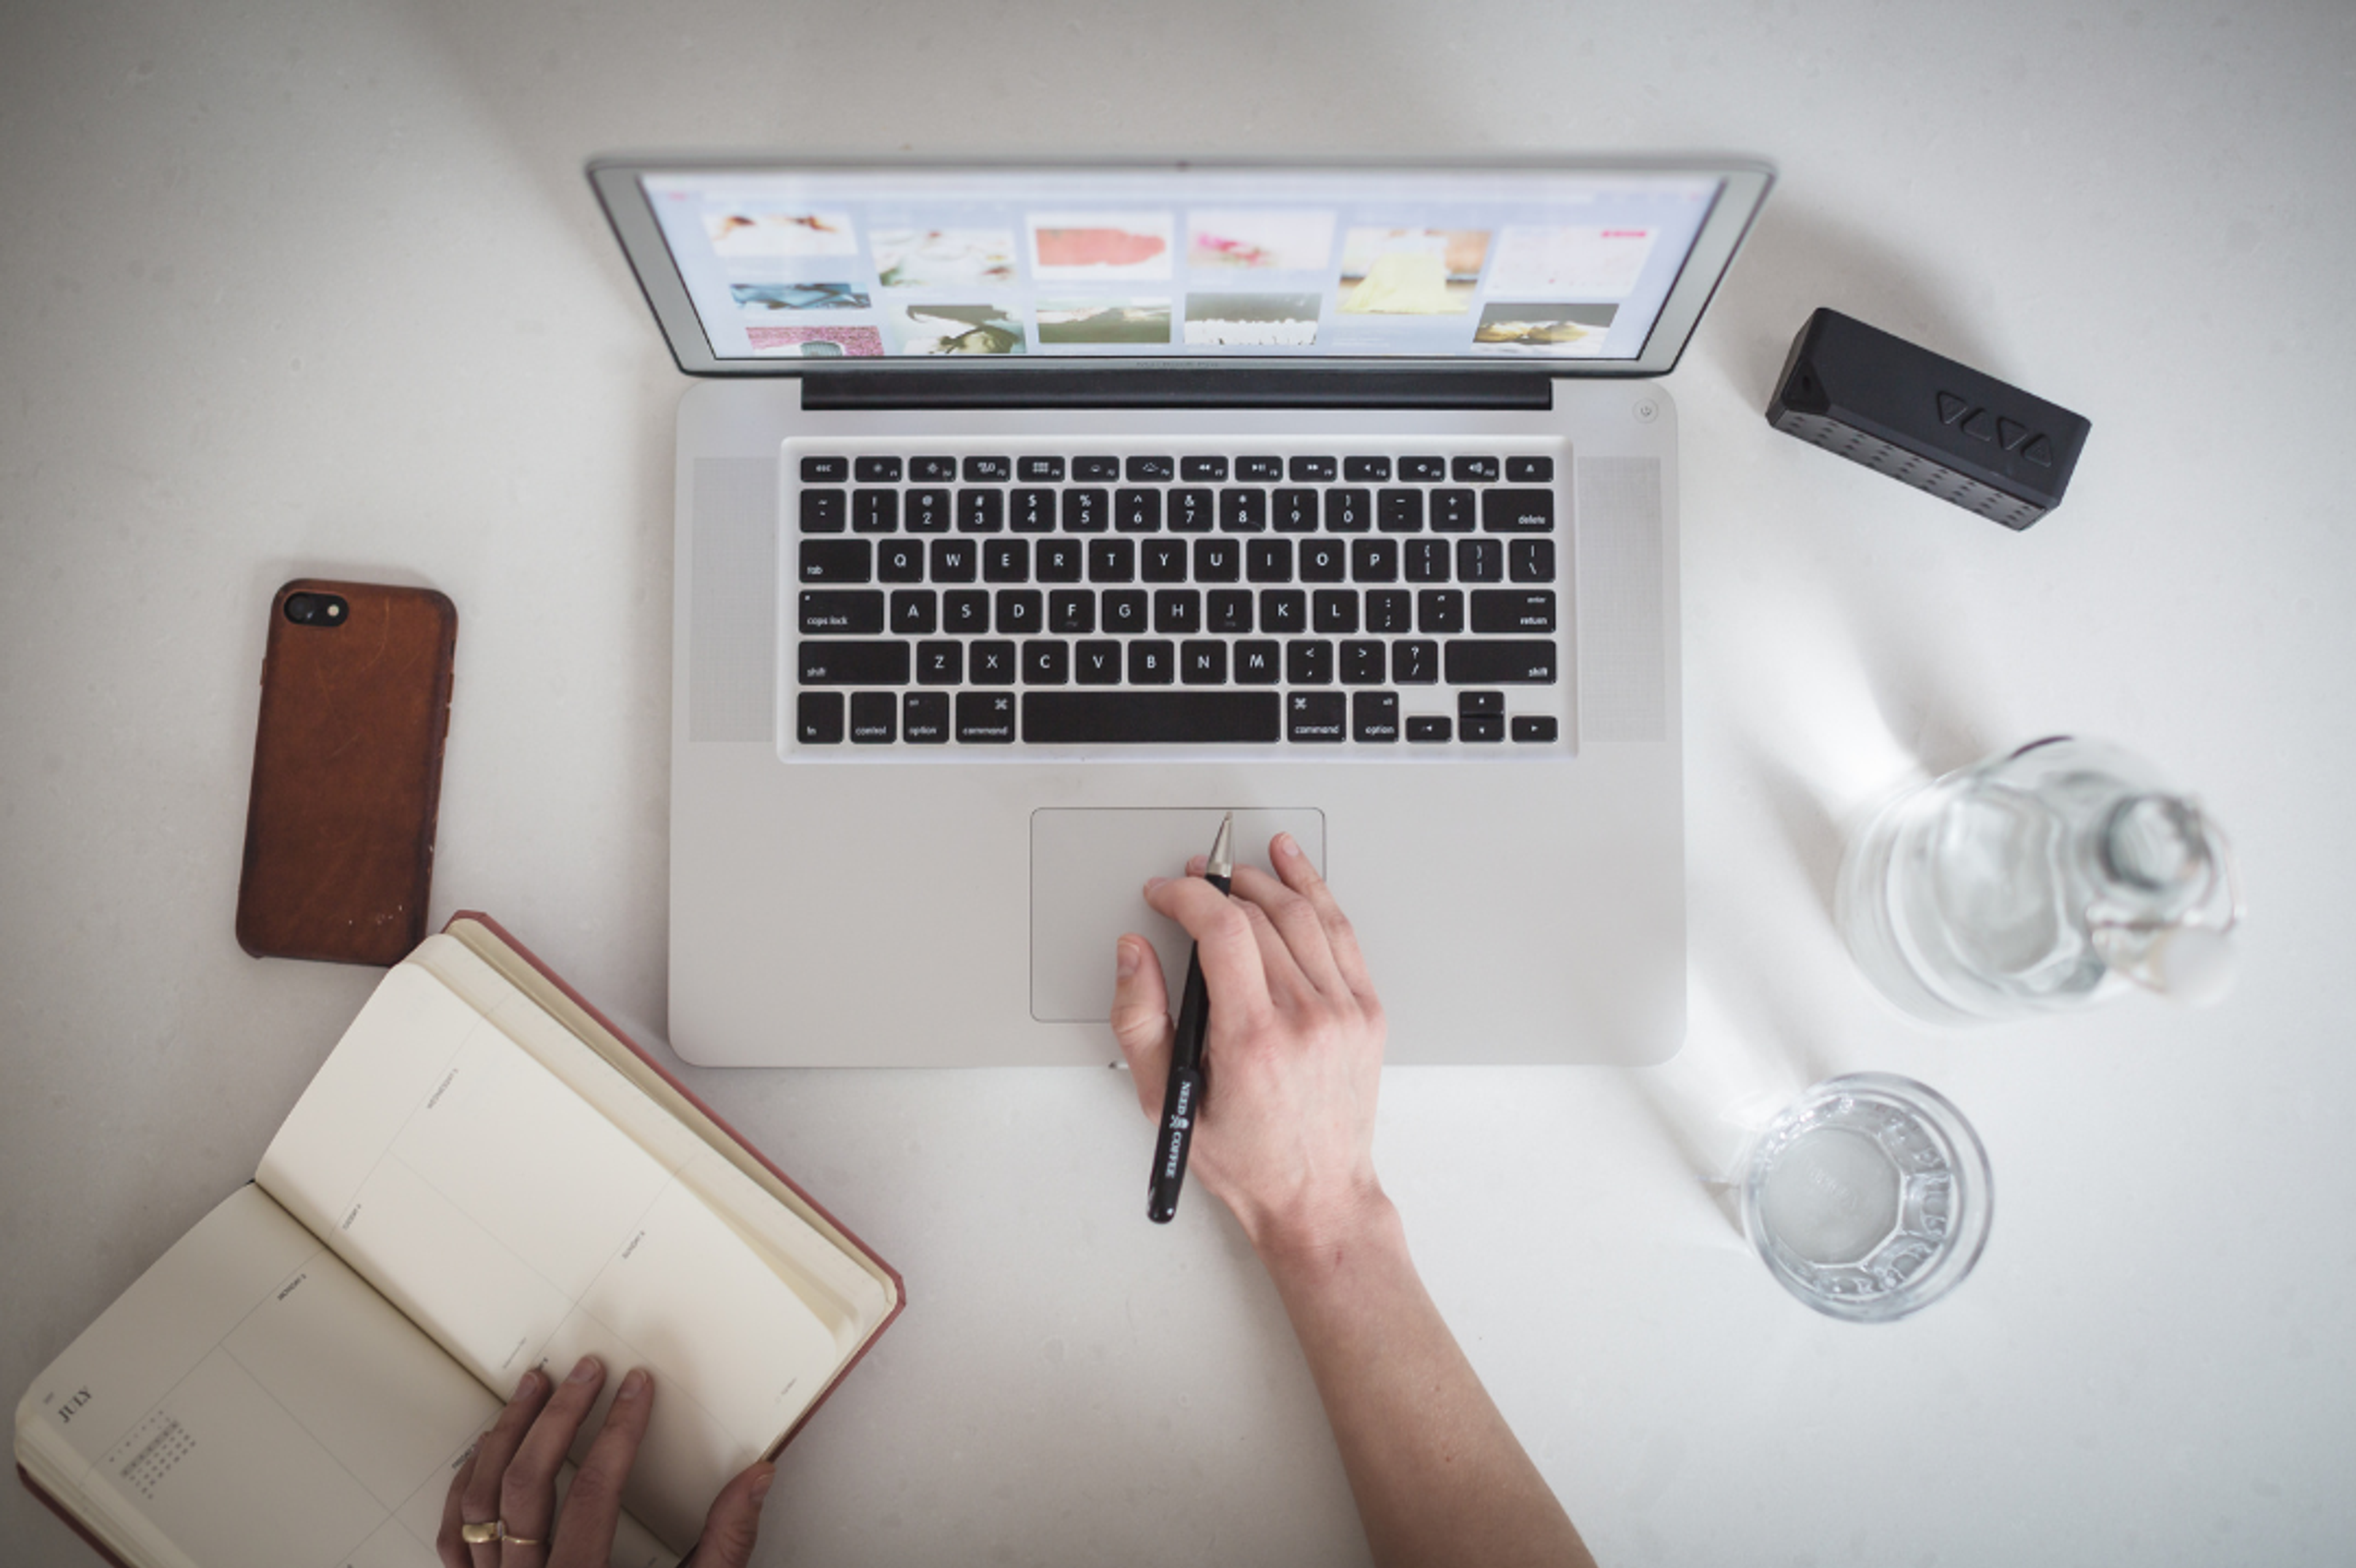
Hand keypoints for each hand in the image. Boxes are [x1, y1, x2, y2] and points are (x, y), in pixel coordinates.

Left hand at [437, 1355, 771, 1567]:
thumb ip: (725, 1545)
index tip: (637, 1388)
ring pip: (479, 1499)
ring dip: (505, 1433)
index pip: (594, 1491)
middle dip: (559, 1417)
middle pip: (526, 1484)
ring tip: (533, 1387)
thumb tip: (756, 1478)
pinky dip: (466, 1482)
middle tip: (587, 1372)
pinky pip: (454, 1533)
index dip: (620, 1431)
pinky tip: (487, 1448)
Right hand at [1111, 832, 1387, 1255]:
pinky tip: (1294, 867)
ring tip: (1235, 867)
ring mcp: (1344, 1011)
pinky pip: (1341, 932)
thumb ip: (1140, 1021)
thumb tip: (1133, 954)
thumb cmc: (1246, 1160)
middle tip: (1189, 884)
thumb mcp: (1167, 1101)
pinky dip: (1316, 891)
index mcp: (1253, 1039)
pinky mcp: (1366, 1012)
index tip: (1163, 894)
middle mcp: (1305, 1018)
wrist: (1317, 1197)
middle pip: (1259, 917)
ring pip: (1302, 914)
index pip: (1221, 931)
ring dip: (1264, 879)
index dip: (1186, 897)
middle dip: (1215, 887)